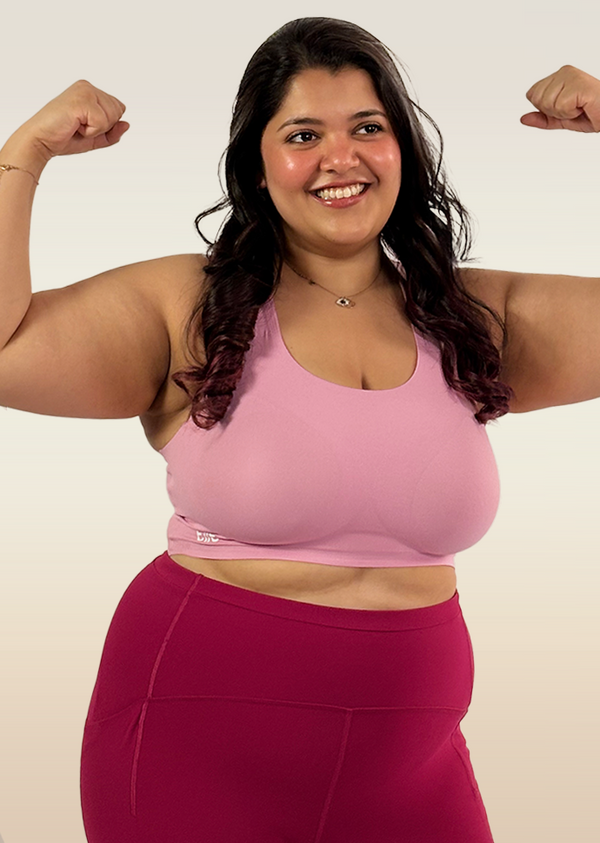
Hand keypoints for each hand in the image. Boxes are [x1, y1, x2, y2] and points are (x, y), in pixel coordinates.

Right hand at [14, 80, 128, 162]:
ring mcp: (84, 91)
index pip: (119, 108)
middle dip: (103, 127)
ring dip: (96, 129)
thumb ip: (113, 132)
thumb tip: (127, 124)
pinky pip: (102, 123)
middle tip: (79, 127)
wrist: (41, 140)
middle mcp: (88, 87)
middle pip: (118, 111)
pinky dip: (91, 132)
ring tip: (76, 125)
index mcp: (91, 91)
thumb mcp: (95, 138)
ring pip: (112, 116)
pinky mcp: (81, 99)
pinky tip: (74, 125)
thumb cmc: (64, 137)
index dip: (107, 125)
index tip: (85, 126)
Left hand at [520, 65, 599, 131]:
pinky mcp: (578, 83)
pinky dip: (571, 113)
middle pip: (537, 99)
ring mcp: (571, 75)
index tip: (565, 107)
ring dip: (564, 113)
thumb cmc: (590, 113)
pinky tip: (583, 106)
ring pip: (547, 103)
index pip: (532, 95)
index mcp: (557, 76)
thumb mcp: (560, 119)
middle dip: (553, 112)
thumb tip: (523, 119)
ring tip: (579, 107)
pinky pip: (561, 106)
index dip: (546, 108)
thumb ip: (542, 118)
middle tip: (572, 109)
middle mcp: (563, 72)